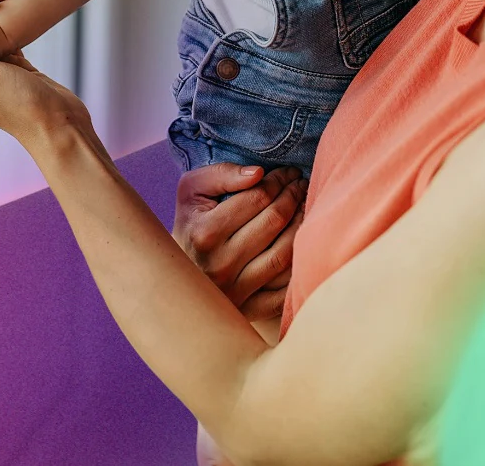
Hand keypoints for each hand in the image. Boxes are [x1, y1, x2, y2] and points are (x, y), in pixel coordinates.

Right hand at [172, 163, 306, 329]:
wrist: (178, 273)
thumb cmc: (191, 224)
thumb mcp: (192, 191)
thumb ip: (220, 174)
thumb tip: (258, 174)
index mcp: (205, 233)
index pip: (257, 198)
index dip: (279, 181)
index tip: (289, 173)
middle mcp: (220, 264)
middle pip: (274, 223)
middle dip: (294, 197)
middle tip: (301, 186)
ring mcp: (237, 291)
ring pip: (285, 254)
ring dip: (302, 227)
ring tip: (305, 209)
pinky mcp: (250, 311)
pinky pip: (286, 289)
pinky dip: (300, 267)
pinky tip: (304, 245)